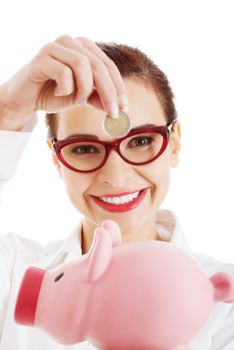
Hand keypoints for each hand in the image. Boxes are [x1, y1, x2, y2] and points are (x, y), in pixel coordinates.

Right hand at [0, 34, 128, 125]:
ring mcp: (56, 46)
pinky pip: (63, 72)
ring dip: (84, 89)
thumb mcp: (81, 98)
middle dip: (109, 92)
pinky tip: (59, 92)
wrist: (26, 99)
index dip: (119, 87)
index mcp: (84, 48)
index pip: (108, 65)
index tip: (125, 107)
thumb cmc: (53, 94)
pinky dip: (66, 87)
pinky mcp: (42, 57)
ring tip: (76, 99)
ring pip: (83, 65)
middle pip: (99, 65)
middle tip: (113, 112)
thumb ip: (99, 98)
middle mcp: (71, 42)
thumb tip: (119, 107)